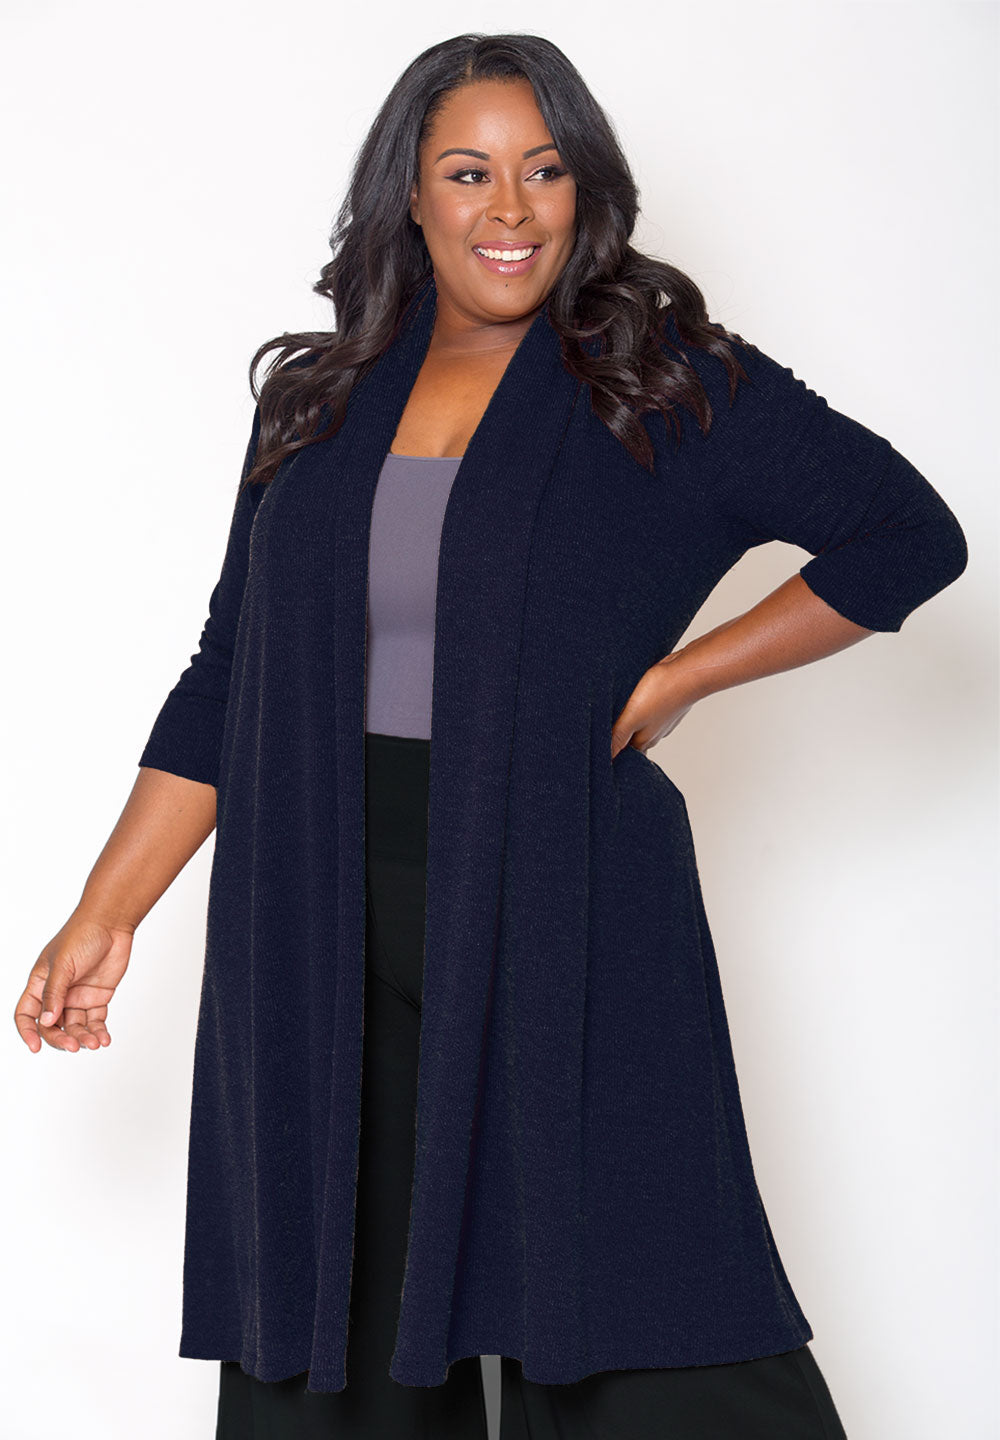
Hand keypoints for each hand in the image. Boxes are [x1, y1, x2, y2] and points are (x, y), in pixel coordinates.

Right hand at [14, 912, 133, 1053]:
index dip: (28, 1031)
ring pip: (75, 1027)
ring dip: (83, 1038)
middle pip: (52, 1026)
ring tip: (95, 1043)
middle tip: (73, 1046)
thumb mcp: (62, 964)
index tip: (35, 1047)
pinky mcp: (97, 998)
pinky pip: (95, 1022)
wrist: (111, 923)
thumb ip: (54, 993)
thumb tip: (46, 1022)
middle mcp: (57, 994)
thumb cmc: (81, 935)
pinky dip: (98, 1032)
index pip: (27, 1014)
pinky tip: (104, 1039)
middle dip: (61, 1039)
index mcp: (40, 984)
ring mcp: (77, 997)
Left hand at [610, 654, 698, 760]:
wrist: (689, 670)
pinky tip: (630, 699)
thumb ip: (619, 736)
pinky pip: (647, 708)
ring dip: (627, 720)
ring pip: (639, 723)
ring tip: (612, 713)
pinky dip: (637, 706)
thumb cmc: (664, 692)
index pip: (625, 754)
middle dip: (617, 737)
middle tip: (600, 731)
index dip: (612, 754)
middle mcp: (654, 731)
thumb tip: (607, 759)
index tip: (598, 750)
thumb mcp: (633, 716)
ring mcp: (660, 717)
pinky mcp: (663, 701)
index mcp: (645, 740)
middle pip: (631, 740)